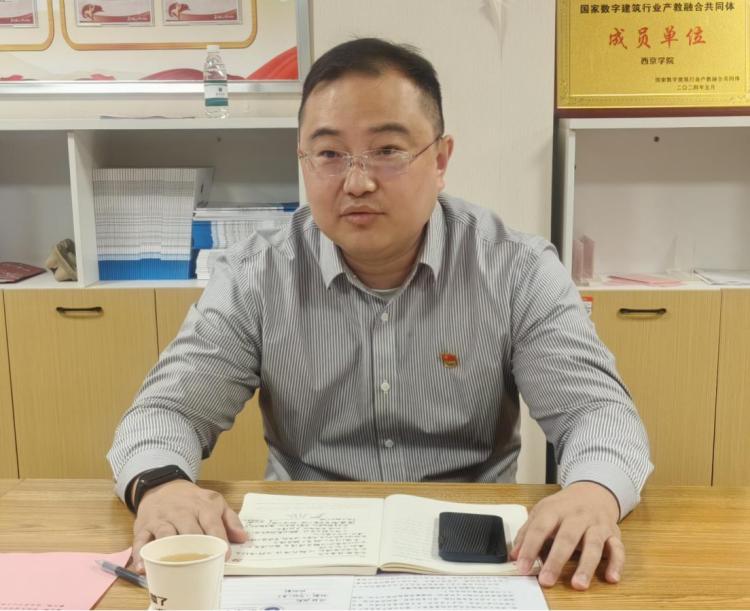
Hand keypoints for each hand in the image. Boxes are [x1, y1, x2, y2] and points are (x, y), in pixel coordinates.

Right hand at [129, 479, 247, 572]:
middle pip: (189, 531)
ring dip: (170, 551)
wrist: (163, 486)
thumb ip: (231, 520)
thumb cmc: (192, 500)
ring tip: (177, 567)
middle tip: (202, 566)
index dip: (219, 539)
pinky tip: (144, 568)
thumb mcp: (215, 502)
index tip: (224, 556)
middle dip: (196, 548)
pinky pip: (141, 541)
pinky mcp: (144, 527)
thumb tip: (243, 538)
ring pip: (166, 535)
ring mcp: (161, 519)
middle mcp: (181, 512)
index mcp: (202, 506)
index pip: (212, 522)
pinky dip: (141, 555)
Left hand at [510, 481, 622, 589]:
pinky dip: (616, 564)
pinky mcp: (613, 534)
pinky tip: (611, 578)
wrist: (593, 491)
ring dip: (586, 566)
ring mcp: (597, 525)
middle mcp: (577, 516)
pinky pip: (618, 549)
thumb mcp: (542, 512)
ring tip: (578, 584)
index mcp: (555, 510)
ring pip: (593, 545)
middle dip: (556, 560)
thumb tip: (514, 555)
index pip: (540, 528)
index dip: (530, 548)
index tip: (522, 567)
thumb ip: (527, 533)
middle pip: (567, 538)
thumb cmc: (564, 507)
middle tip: (546, 580)